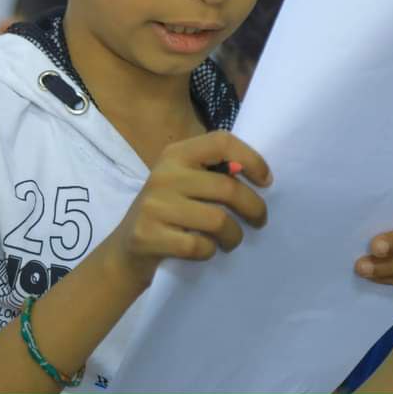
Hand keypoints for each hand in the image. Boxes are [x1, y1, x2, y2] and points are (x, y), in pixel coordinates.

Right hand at [100, 131, 271, 288]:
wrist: (125, 250)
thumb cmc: (167, 213)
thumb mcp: (183, 183)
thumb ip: (213, 174)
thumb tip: (259, 178)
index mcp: (176, 154)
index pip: (222, 142)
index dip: (252, 159)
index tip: (266, 181)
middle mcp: (164, 174)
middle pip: (227, 188)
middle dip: (253, 208)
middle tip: (259, 221)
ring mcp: (154, 205)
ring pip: (218, 220)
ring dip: (234, 236)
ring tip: (232, 240)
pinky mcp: (149, 236)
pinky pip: (199, 245)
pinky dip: (209, 252)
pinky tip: (205, 250)